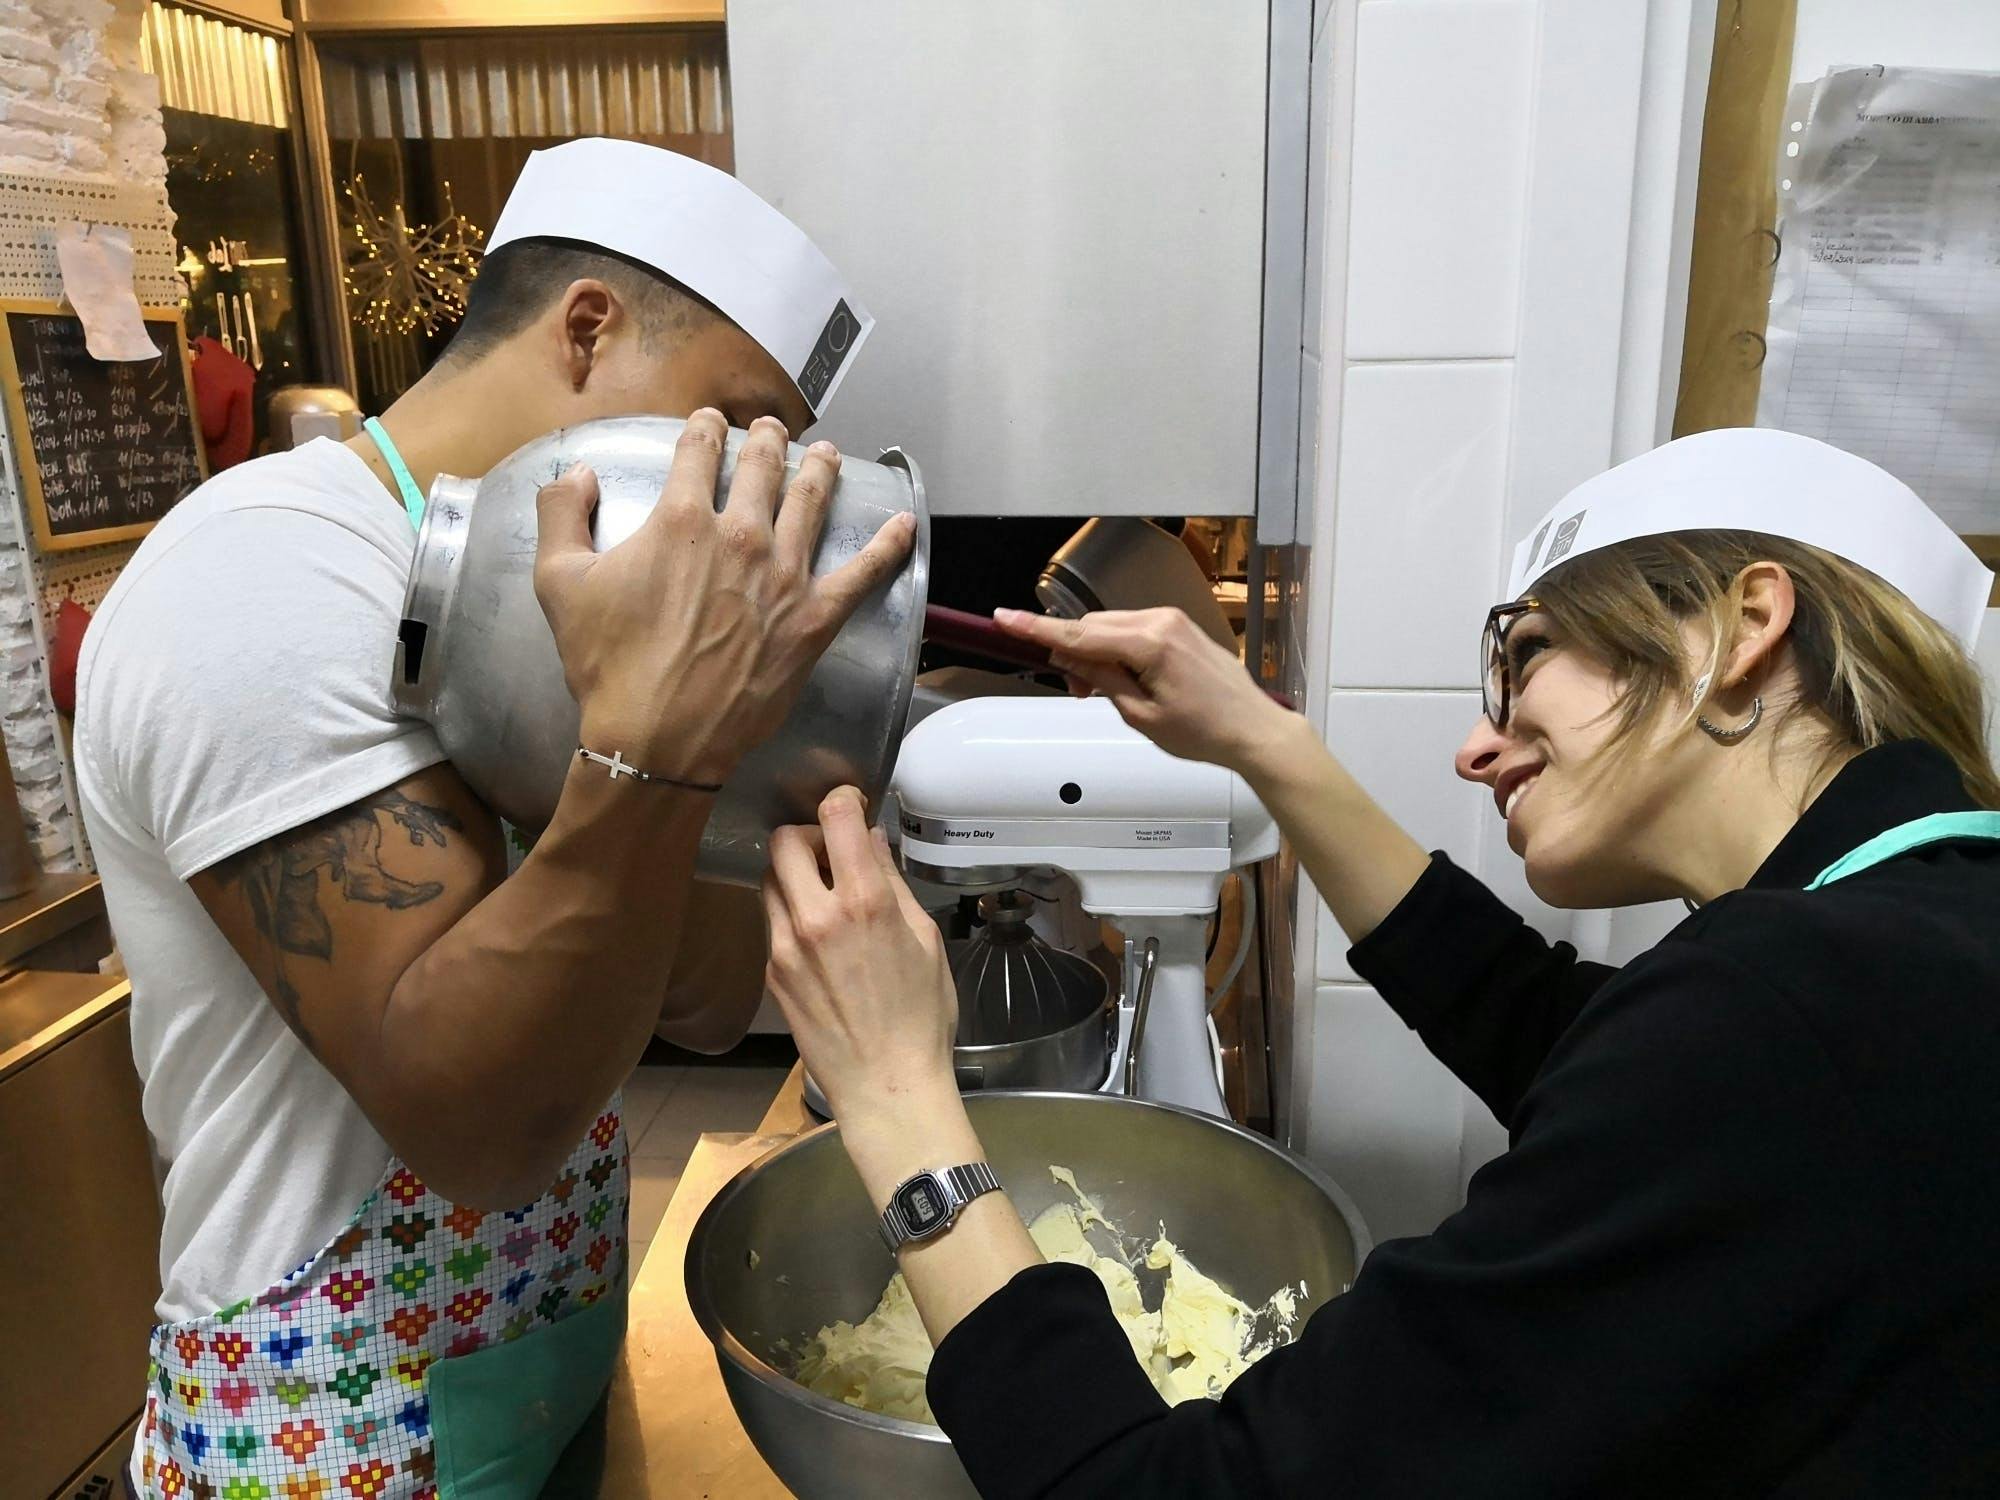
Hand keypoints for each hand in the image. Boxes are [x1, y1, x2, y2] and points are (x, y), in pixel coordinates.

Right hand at [533, 410, 918, 784]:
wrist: (658, 737)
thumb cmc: (609, 664)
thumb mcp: (559, 582)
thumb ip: (561, 513)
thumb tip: (577, 473)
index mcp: (682, 517)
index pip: (700, 450)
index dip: (704, 429)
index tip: (710, 422)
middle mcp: (742, 535)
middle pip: (763, 468)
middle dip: (768, 441)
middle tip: (773, 430)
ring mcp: (784, 575)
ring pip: (812, 503)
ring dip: (820, 471)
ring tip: (826, 454)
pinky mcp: (815, 618)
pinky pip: (864, 573)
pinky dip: (889, 545)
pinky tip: (907, 523)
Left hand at [761, 786, 957, 1125]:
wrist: (886, 1084)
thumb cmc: (921, 1016)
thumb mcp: (925, 940)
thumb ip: (892, 884)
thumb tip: (872, 843)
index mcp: (864, 903)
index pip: (835, 819)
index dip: (841, 800)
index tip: (849, 804)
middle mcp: (816, 917)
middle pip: (783, 842)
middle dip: (807, 835)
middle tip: (830, 851)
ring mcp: (785, 946)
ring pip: (769, 880)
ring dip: (792, 873)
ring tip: (822, 891)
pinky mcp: (772, 973)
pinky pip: (770, 921)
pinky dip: (789, 912)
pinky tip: (817, 934)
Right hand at [994, 606, 1291, 773]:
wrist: (1253, 729)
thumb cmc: (1205, 731)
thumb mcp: (1141, 715)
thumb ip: (1101, 680)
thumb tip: (1069, 657)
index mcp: (1150, 643)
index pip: (1080, 634)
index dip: (1038, 629)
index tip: (1005, 618)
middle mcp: (1161, 620)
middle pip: (1094, 625)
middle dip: (1075, 654)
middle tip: (1079, 693)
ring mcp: (1173, 620)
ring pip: (1112, 626)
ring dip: (1098, 653)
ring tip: (1108, 692)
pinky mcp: (1180, 626)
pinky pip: (1133, 629)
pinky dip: (1119, 649)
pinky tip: (1127, 678)